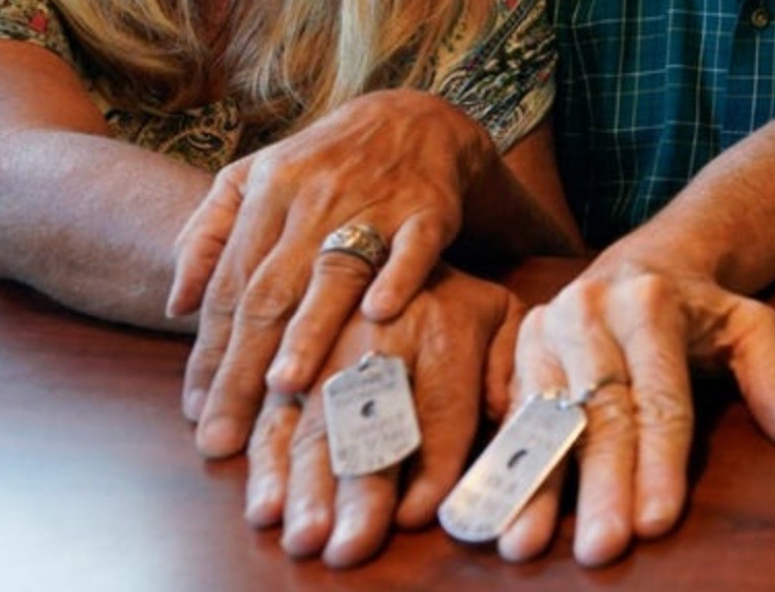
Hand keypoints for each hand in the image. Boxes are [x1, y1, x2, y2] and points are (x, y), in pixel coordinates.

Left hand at [168, 89, 500, 456]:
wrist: (413, 118)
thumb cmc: (323, 163)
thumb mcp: (253, 178)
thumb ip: (207, 235)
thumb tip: (176, 306)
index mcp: (267, 194)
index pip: (230, 286)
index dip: (208, 352)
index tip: (193, 411)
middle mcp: (314, 198)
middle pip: (271, 292)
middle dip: (243, 368)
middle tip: (225, 433)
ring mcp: (373, 203)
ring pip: (334, 272)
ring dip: (309, 329)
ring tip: (284, 387)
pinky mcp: (428, 208)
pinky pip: (412, 246)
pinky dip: (397, 277)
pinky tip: (379, 314)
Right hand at [242, 267, 521, 567]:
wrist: (379, 231)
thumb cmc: (453, 300)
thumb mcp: (500, 313)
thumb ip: (510, 362)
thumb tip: (499, 411)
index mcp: (444, 328)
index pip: (442, 406)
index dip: (431, 463)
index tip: (416, 515)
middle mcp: (380, 337)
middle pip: (370, 422)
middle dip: (360, 488)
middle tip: (349, 542)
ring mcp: (325, 349)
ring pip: (314, 423)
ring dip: (306, 484)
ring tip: (304, 533)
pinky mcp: (285, 361)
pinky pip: (271, 413)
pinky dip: (263, 465)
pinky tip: (264, 507)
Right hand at [495, 257, 774, 566]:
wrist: (645, 258)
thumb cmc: (701, 307)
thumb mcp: (750, 325)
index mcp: (650, 303)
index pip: (658, 397)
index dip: (660, 462)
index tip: (658, 520)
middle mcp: (591, 311)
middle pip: (600, 413)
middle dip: (602, 485)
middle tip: (603, 548)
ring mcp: (548, 327)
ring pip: (545, 416)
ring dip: (536, 483)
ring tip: (527, 542)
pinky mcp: (519, 347)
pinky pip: (512, 413)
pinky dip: (505, 465)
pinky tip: (498, 510)